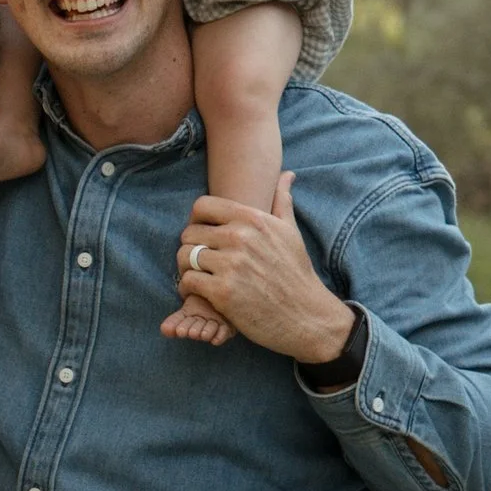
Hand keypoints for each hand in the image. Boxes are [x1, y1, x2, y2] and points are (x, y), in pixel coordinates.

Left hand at [174, 177, 354, 364]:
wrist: (306, 316)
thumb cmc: (296, 274)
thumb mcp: (291, 233)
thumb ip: (282, 201)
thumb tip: (287, 174)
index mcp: (253, 220)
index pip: (202, 206)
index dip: (195, 220)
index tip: (202, 236)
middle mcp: (240, 238)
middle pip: (189, 233)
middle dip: (190, 248)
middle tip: (199, 262)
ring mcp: (231, 265)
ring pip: (184, 257)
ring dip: (186, 269)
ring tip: (197, 277)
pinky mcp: (223, 292)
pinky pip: (187, 281)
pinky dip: (188, 289)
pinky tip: (200, 294)